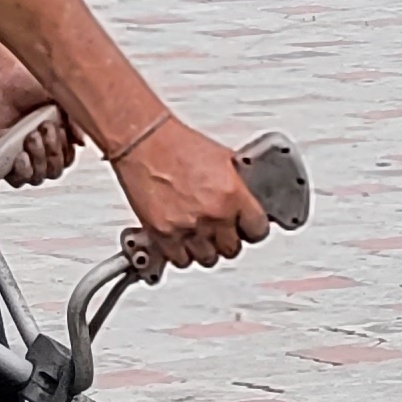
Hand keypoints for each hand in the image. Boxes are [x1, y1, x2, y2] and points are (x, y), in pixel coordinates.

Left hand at [0, 60, 78, 186]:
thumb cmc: (20, 82)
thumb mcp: (56, 95)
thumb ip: (73, 119)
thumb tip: (82, 141)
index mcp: (53, 134)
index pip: (67, 158)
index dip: (66, 150)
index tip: (60, 129)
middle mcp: (37, 148)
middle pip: (54, 170)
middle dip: (53, 153)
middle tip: (44, 129)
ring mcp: (19, 154)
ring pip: (37, 177)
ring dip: (39, 161)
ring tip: (31, 137)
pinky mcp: (0, 159)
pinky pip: (16, 180)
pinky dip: (22, 172)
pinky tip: (21, 156)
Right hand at [109, 116, 269, 269]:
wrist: (144, 142)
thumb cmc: (176, 144)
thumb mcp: (222, 159)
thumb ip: (237, 186)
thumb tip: (246, 200)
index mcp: (232, 194)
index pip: (258, 230)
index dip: (252, 229)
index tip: (247, 227)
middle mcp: (212, 214)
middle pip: (232, 248)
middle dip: (227, 239)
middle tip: (220, 229)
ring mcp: (187, 227)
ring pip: (207, 258)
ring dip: (205, 248)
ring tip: (199, 234)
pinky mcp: (163, 235)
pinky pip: (180, 260)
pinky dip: (181, 253)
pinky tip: (180, 239)